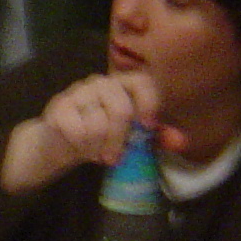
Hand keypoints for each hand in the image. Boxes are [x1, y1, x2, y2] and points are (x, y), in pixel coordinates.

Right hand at [0, 70, 169, 194]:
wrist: (59, 144)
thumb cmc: (100, 138)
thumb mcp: (131, 139)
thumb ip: (156, 138)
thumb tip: (181, 142)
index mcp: (123, 86)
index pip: (141, 81)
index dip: (148, 102)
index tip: (148, 127)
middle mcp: (101, 83)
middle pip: (121, 109)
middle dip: (120, 141)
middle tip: (114, 159)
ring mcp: (78, 92)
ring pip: (99, 124)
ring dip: (98, 148)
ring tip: (95, 152)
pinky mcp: (59, 107)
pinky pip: (78, 131)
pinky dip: (82, 147)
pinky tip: (79, 147)